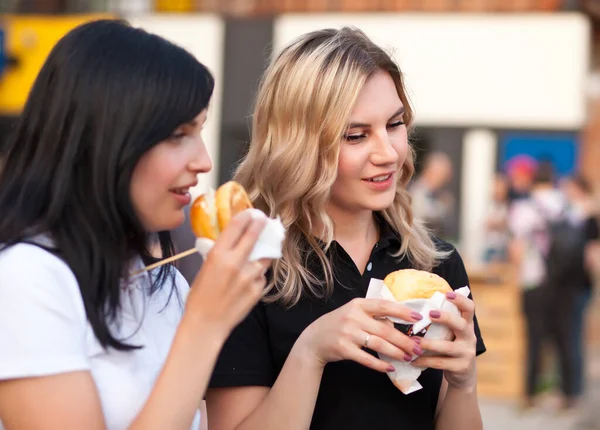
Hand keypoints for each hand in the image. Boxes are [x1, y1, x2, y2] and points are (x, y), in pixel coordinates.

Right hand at [185, 210, 271, 332]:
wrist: (206, 324)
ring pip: (263, 258)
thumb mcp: (204, 269)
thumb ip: (219, 255)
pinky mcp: (258, 290)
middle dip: (261, 225)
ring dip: (261, 255)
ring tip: (256, 256)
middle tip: (264, 219)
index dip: (245, 216)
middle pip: (254, 236)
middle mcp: (236, 263)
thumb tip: (230, 242)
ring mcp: (250, 277)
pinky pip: (261, 276)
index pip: (236, 227)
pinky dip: (257, 276)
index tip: (251, 212)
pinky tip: (247, 282)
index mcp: (218, 255)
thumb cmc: (199, 297)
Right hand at [296, 298, 423, 372]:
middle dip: (404, 340)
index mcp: (358, 304)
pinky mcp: (344, 349)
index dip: (402, 311)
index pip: (384, 306)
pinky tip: (390, 367)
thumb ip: (373, 316)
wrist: (314, 339)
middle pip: (385, 329)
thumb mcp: (354, 313)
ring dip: (396, 352)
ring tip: (408, 357)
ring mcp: (348, 333)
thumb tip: (397, 324)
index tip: (418, 317)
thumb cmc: (339, 324)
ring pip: (378, 344)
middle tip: (418, 347)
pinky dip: (380, 364)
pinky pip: (367, 358)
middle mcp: (353, 317)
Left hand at [411, 292, 476, 389]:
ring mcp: (467, 353)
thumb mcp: (451, 333)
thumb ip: (442, 322)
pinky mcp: (461, 367)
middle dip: (446, 318)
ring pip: (447, 346)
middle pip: (461, 324)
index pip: (469, 308)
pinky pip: (440, 362)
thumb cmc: (451, 347)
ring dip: (428, 343)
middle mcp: (469, 337)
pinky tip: (413, 359)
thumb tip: (415, 305)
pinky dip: (424, 360)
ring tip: (412, 341)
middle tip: (430, 314)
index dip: (460, 300)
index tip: (447, 294)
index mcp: (467, 325)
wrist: (463, 374)